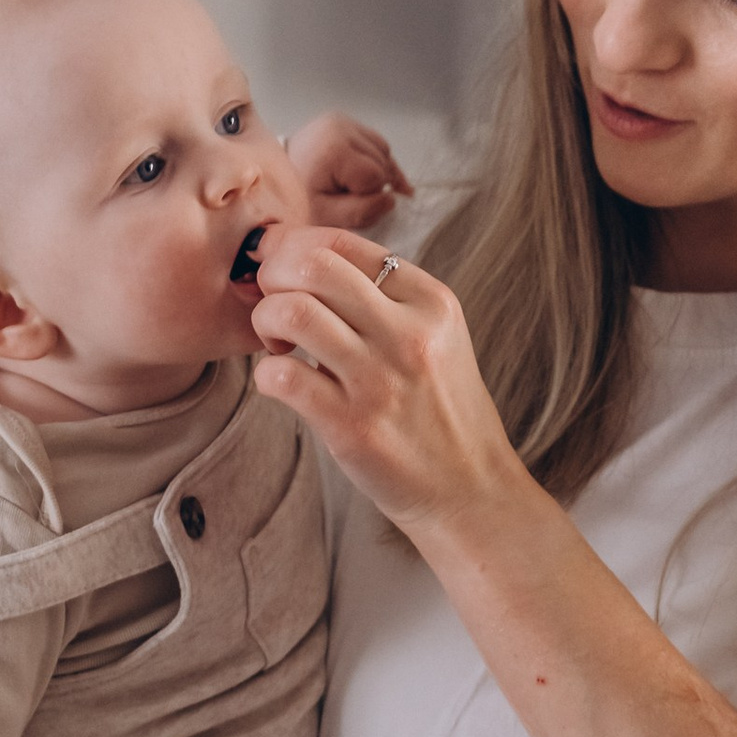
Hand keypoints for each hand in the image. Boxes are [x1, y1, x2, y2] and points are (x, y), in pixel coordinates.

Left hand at [250, 229, 526, 541]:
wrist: (471, 493)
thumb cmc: (442, 415)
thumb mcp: (437, 340)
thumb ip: (387, 300)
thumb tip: (306, 263)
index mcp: (430, 302)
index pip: (344, 243)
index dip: (295, 246)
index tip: (280, 270)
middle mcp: (408, 334)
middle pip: (312, 263)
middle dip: (273, 274)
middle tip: (273, 302)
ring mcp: (379, 381)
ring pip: (291, 312)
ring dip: (265, 321)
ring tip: (278, 346)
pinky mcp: (352, 427)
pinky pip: (281, 376)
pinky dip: (264, 375)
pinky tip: (280, 384)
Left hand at [284, 111, 411, 235]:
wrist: (275, 175)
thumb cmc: (300, 198)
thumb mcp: (327, 215)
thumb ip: (362, 211)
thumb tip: (392, 199)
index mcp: (335, 149)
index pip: (377, 177)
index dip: (369, 195)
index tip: (346, 200)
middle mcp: (341, 126)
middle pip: (383, 162)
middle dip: (374, 184)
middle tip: (348, 195)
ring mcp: (343, 120)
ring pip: (384, 151)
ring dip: (378, 172)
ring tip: (356, 186)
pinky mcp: (344, 119)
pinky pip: (375, 142)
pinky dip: (374, 159)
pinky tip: (363, 173)